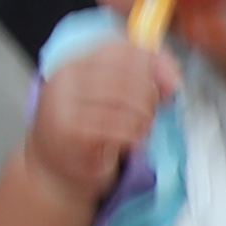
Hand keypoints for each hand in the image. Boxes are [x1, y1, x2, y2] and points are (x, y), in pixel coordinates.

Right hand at [18, 37, 171, 202]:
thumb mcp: (110, 101)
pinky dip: (133, 137)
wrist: (53, 174)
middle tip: (150, 115)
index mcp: (75, 65)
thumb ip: (140, 79)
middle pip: (125, 75)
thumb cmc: (86, 135)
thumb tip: (172, 79)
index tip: (169, 86)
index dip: (152, 65)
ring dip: (143, 119)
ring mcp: (63, 105)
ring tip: (140, 131)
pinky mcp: (69, 133)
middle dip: (149, 97)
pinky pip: (116, 128)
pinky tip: (131, 143)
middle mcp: (65, 80)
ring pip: (123, 101)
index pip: (120, 50)